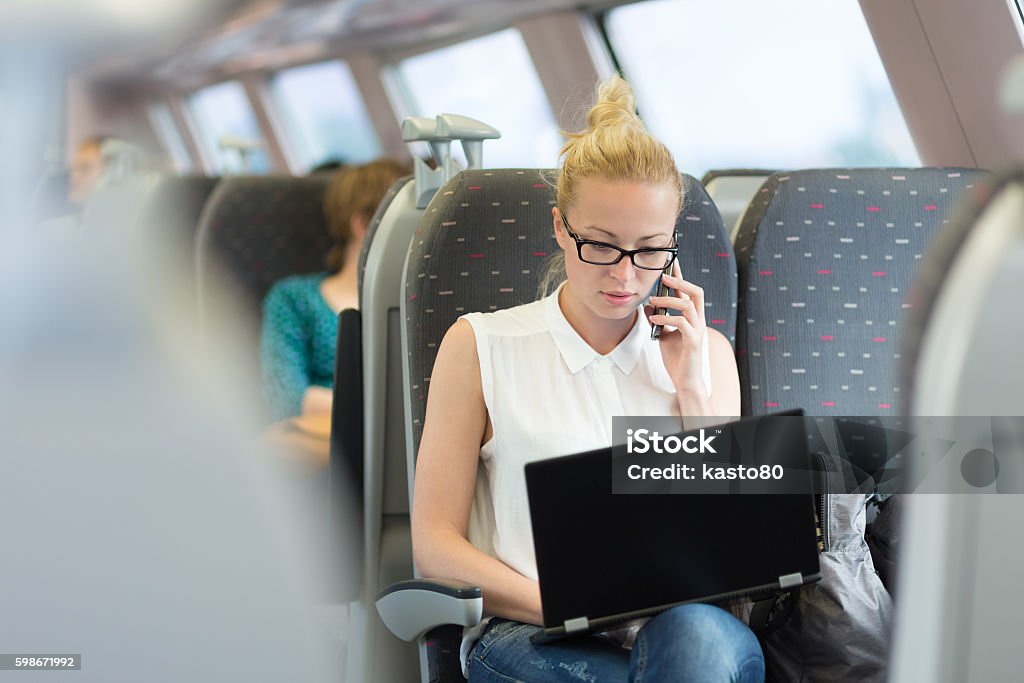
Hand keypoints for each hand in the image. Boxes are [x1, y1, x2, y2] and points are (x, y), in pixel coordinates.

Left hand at [644, 260, 707, 396]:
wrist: (684, 380)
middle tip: (664, 277)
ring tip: (653, 300)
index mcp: (692, 317)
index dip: (681, 276)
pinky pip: (682, 323)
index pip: (688, 292)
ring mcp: (697, 330)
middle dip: (681, 282)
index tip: (672, 262)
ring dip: (669, 300)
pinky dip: (667, 318)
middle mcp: (698, 321)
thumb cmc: (677, 358)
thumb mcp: (663, 335)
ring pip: (689, 305)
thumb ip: (658, 320)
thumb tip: (647, 306)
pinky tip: (653, 318)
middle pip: (696, 292)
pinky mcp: (693, 341)